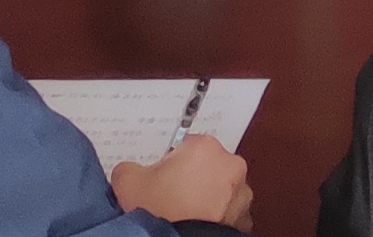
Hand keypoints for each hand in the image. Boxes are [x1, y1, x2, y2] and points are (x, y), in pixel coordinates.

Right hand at [110, 135, 252, 230]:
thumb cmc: (161, 212)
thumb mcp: (128, 184)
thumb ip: (128, 168)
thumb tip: (129, 170)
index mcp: (205, 147)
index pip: (185, 147)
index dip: (170, 165)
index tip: (161, 180)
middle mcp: (230, 164)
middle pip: (205, 166)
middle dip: (190, 180)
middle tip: (171, 198)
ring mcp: (241, 192)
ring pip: (219, 190)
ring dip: (206, 199)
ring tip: (184, 214)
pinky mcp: (245, 218)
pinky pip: (228, 213)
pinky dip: (215, 218)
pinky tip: (197, 224)